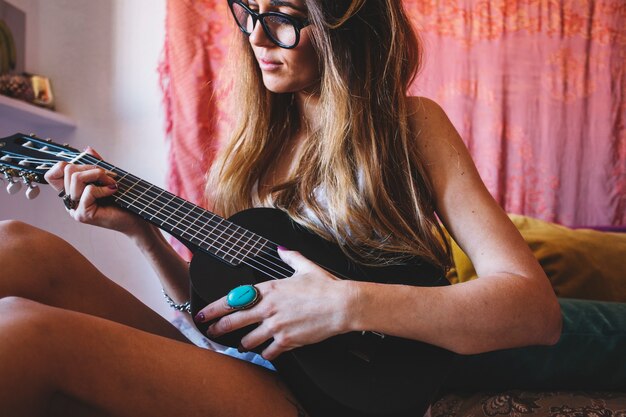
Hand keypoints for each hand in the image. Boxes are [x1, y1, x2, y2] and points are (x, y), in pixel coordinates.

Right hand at [44, 147, 147, 236]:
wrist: (135, 219)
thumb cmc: (122, 200)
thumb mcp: (107, 178)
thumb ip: (96, 165)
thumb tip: (87, 149)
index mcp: (71, 192)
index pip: (52, 175)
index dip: (65, 165)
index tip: (88, 168)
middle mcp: (70, 200)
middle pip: (68, 170)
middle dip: (92, 168)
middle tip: (108, 176)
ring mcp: (74, 209)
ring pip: (76, 178)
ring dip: (98, 175)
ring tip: (112, 183)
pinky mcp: (83, 215)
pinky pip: (88, 191)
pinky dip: (103, 188)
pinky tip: (113, 191)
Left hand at [194, 247, 357, 360]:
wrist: (342, 305)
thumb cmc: (326, 287)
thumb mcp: (305, 267)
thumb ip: (290, 257)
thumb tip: (282, 248)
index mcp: (269, 289)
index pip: (234, 299)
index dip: (215, 308)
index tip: (204, 314)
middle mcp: (268, 308)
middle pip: (233, 322)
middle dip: (218, 329)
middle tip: (211, 333)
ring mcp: (276, 326)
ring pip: (248, 340)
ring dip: (243, 343)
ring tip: (241, 344)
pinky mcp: (287, 341)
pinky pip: (268, 352)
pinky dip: (266, 353)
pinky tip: (266, 351)